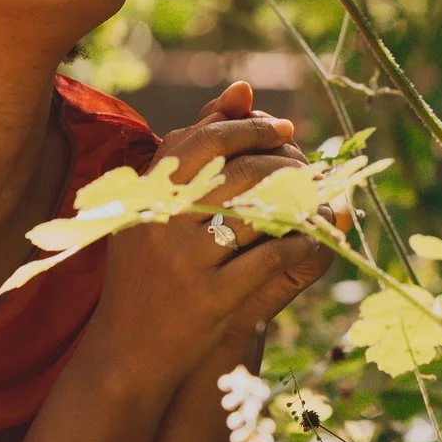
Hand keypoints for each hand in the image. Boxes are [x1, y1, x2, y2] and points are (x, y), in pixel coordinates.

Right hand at [81, 83, 334, 390]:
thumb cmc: (146, 272)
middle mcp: (161, 221)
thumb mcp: (155, 206)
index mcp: (146, 194)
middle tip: (309, 165)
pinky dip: (298, 242)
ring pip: (260, 211)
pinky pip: (271, 257)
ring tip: (315, 198)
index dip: (251, 128)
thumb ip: (193, 147)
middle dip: (284, 162)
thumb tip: (244, 88)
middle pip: (239, 170)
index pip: (205, 138)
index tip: (284, 130)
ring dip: (299, 200)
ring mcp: (185, 260)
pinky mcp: (210, 297)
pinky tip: (310, 238)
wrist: (125, 353)